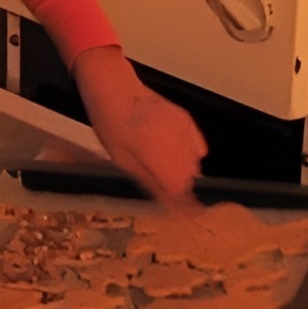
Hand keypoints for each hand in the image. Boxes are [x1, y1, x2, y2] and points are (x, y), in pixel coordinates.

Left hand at [72, 46, 206, 206]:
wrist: (114, 89)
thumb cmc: (110, 124)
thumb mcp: (122, 160)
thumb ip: (151, 181)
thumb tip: (170, 201)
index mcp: (157, 154)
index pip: (179, 189)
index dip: (186, 207)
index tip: (191, 220)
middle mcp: (175, 142)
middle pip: (189, 178)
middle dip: (183, 190)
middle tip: (175, 198)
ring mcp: (184, 129)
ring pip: (194, 163)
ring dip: (185, 173)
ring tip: (166, 172)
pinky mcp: (186, 120)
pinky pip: (197, 146)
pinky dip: (189, 155)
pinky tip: (175, 155)